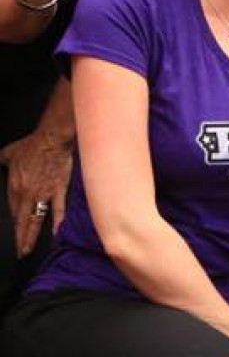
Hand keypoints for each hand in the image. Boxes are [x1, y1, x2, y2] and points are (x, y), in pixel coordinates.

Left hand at [1, 126, 72, 255]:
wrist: (52, 139)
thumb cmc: (32, 144)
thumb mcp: (8, 153)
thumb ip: (1, 161)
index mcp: (14, 187)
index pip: (11, 211)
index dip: (11, 224)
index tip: (12, 233)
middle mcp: (27, 195)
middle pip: (21, 221)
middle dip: (19, 238)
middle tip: (19, 252)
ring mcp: (44, 194)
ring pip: (35, 220)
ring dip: (30, 236)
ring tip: (28, 249)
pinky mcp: (58, 190)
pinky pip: (58, 209)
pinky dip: (58, 222)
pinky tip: (58, 233)